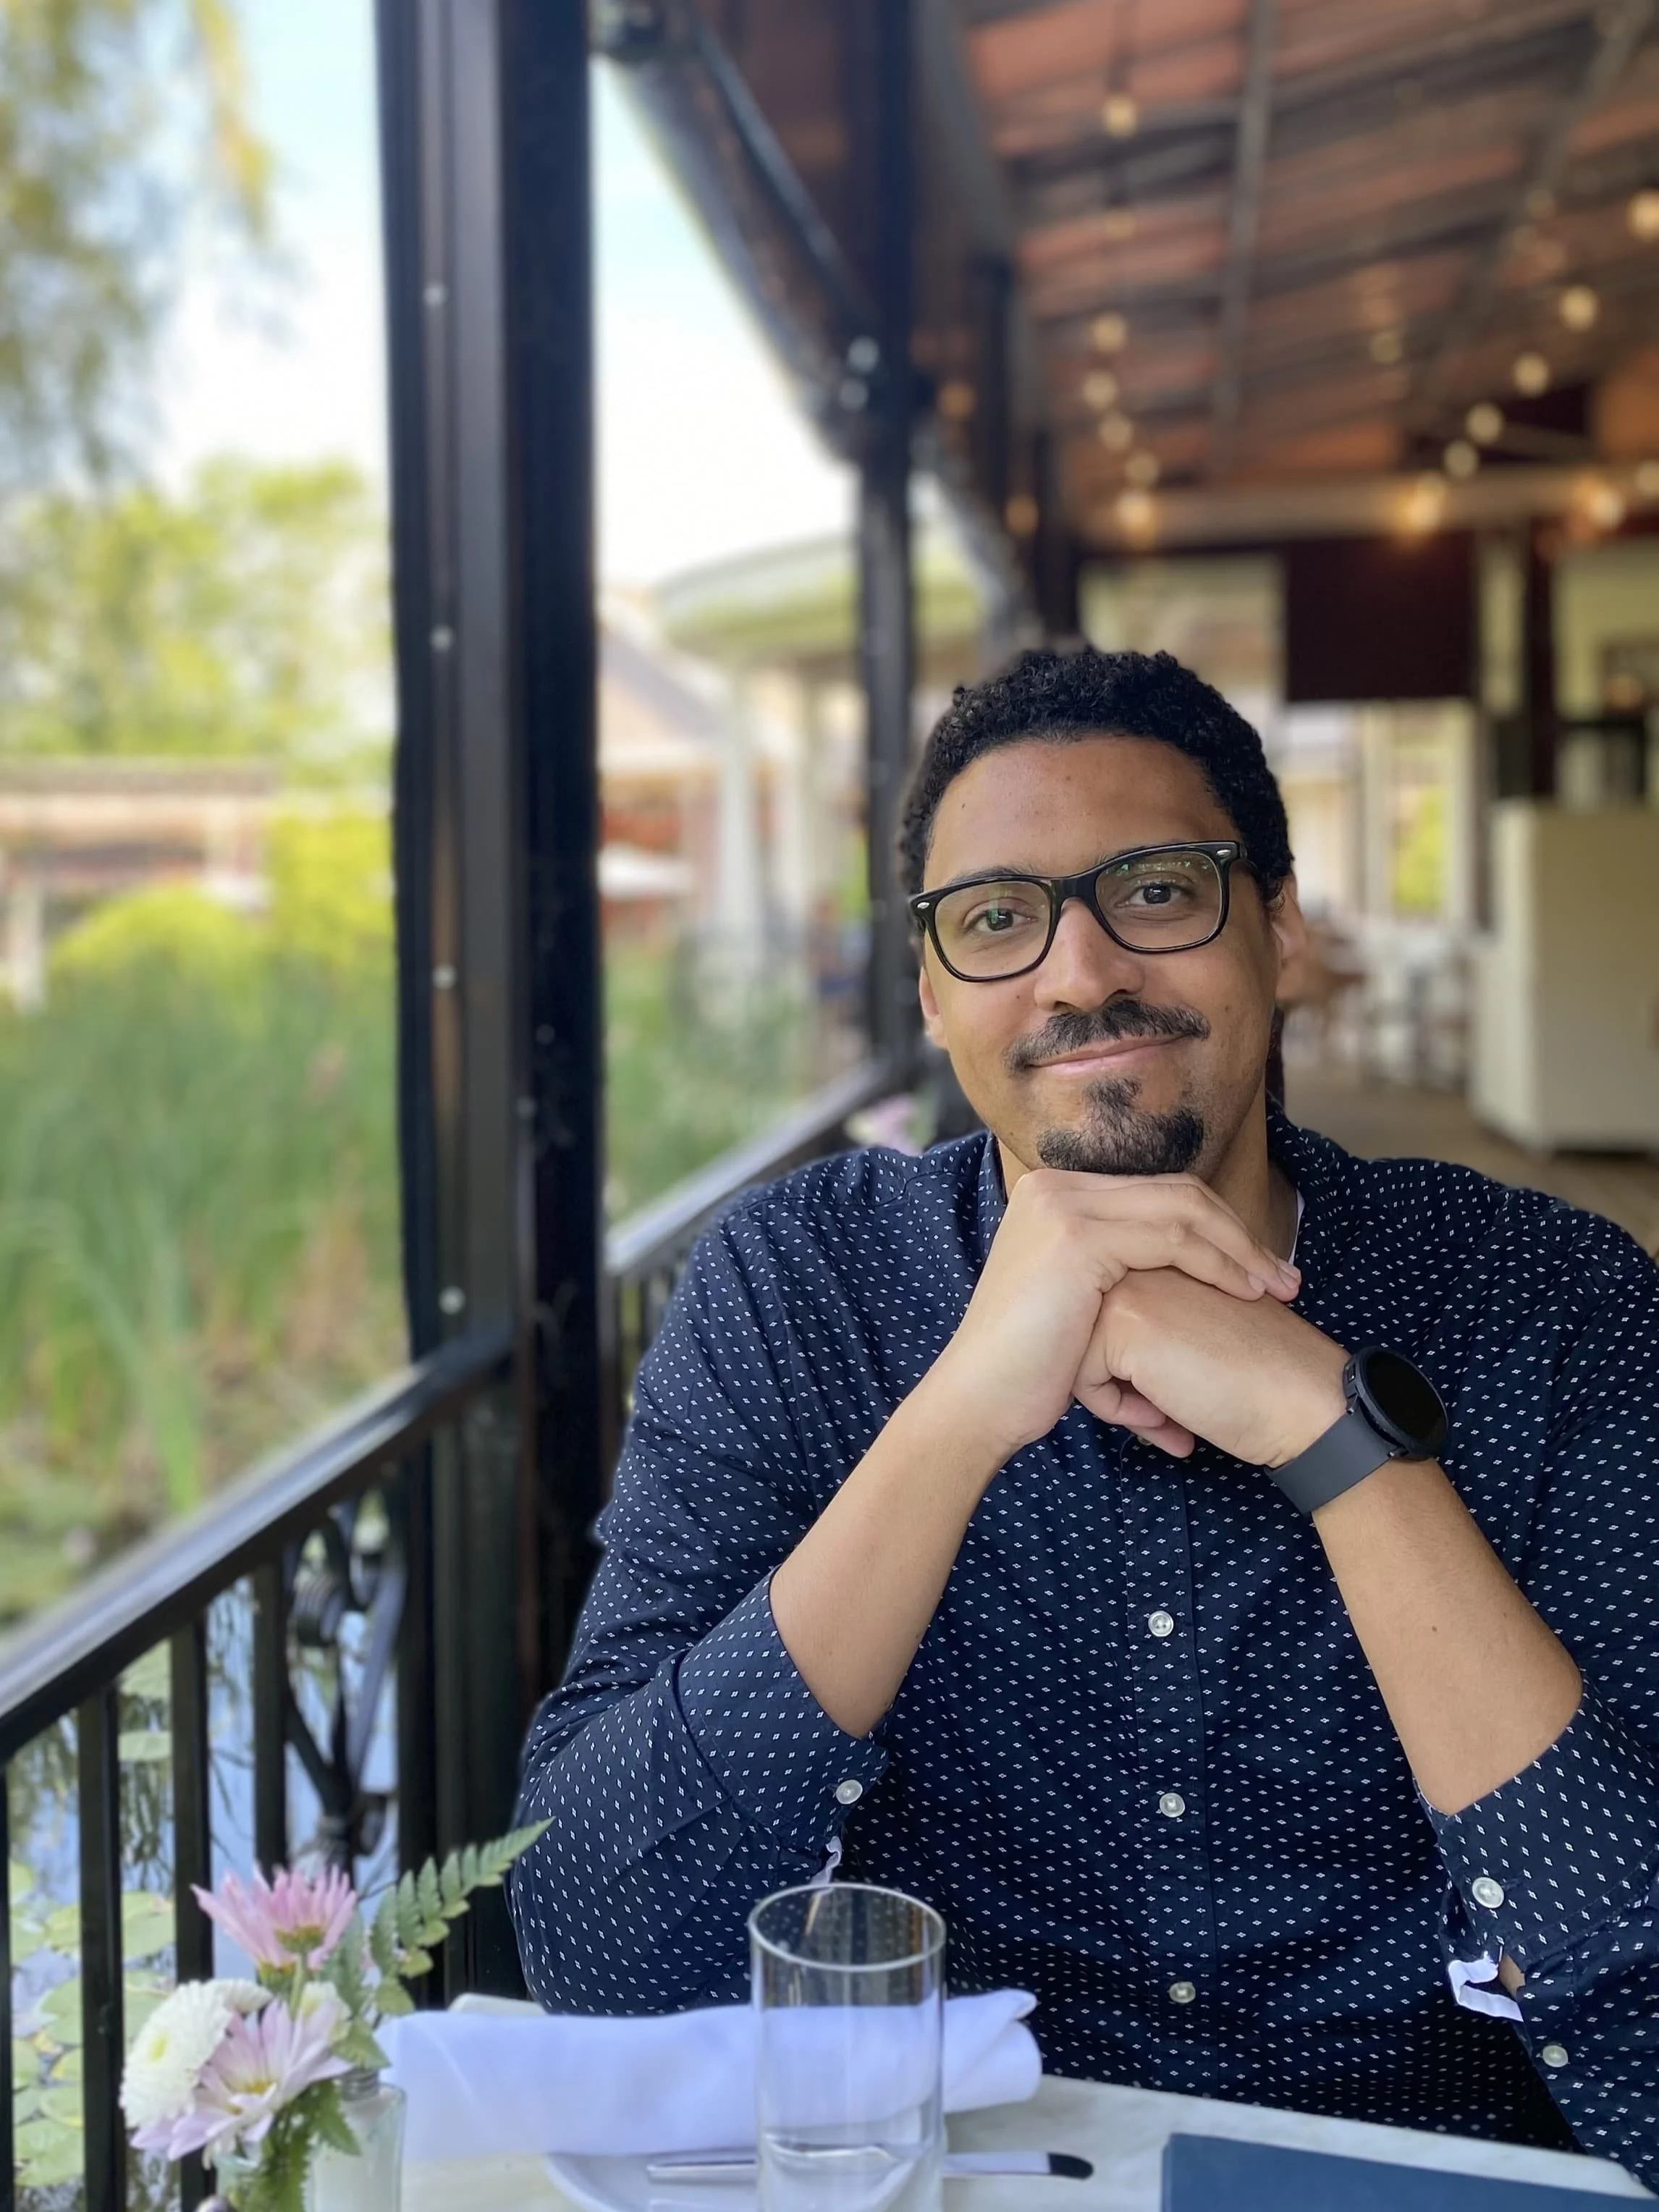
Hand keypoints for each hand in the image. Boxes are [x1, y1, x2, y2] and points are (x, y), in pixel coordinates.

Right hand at [923, 1169, 1300, 1468]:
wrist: (980, 1399)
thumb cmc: (1027, 1367)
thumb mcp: (1074, 1299)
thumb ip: (1113, 1269)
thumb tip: (1177, 1267)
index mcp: (1053, 1194)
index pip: (1156, 1191)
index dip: (1215, 1225)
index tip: (1257, 1267)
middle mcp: (1055, 1187)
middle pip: (1176, 1191)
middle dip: (1239, 1233)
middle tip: (1284, 1276)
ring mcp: (1063, 1207)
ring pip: (1183, 1209)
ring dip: (1241, 1249)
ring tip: (1278, 1288)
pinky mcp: (1077, 1237)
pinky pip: (1172, 1240)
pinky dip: (1219, 1264)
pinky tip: (1245, 1293)